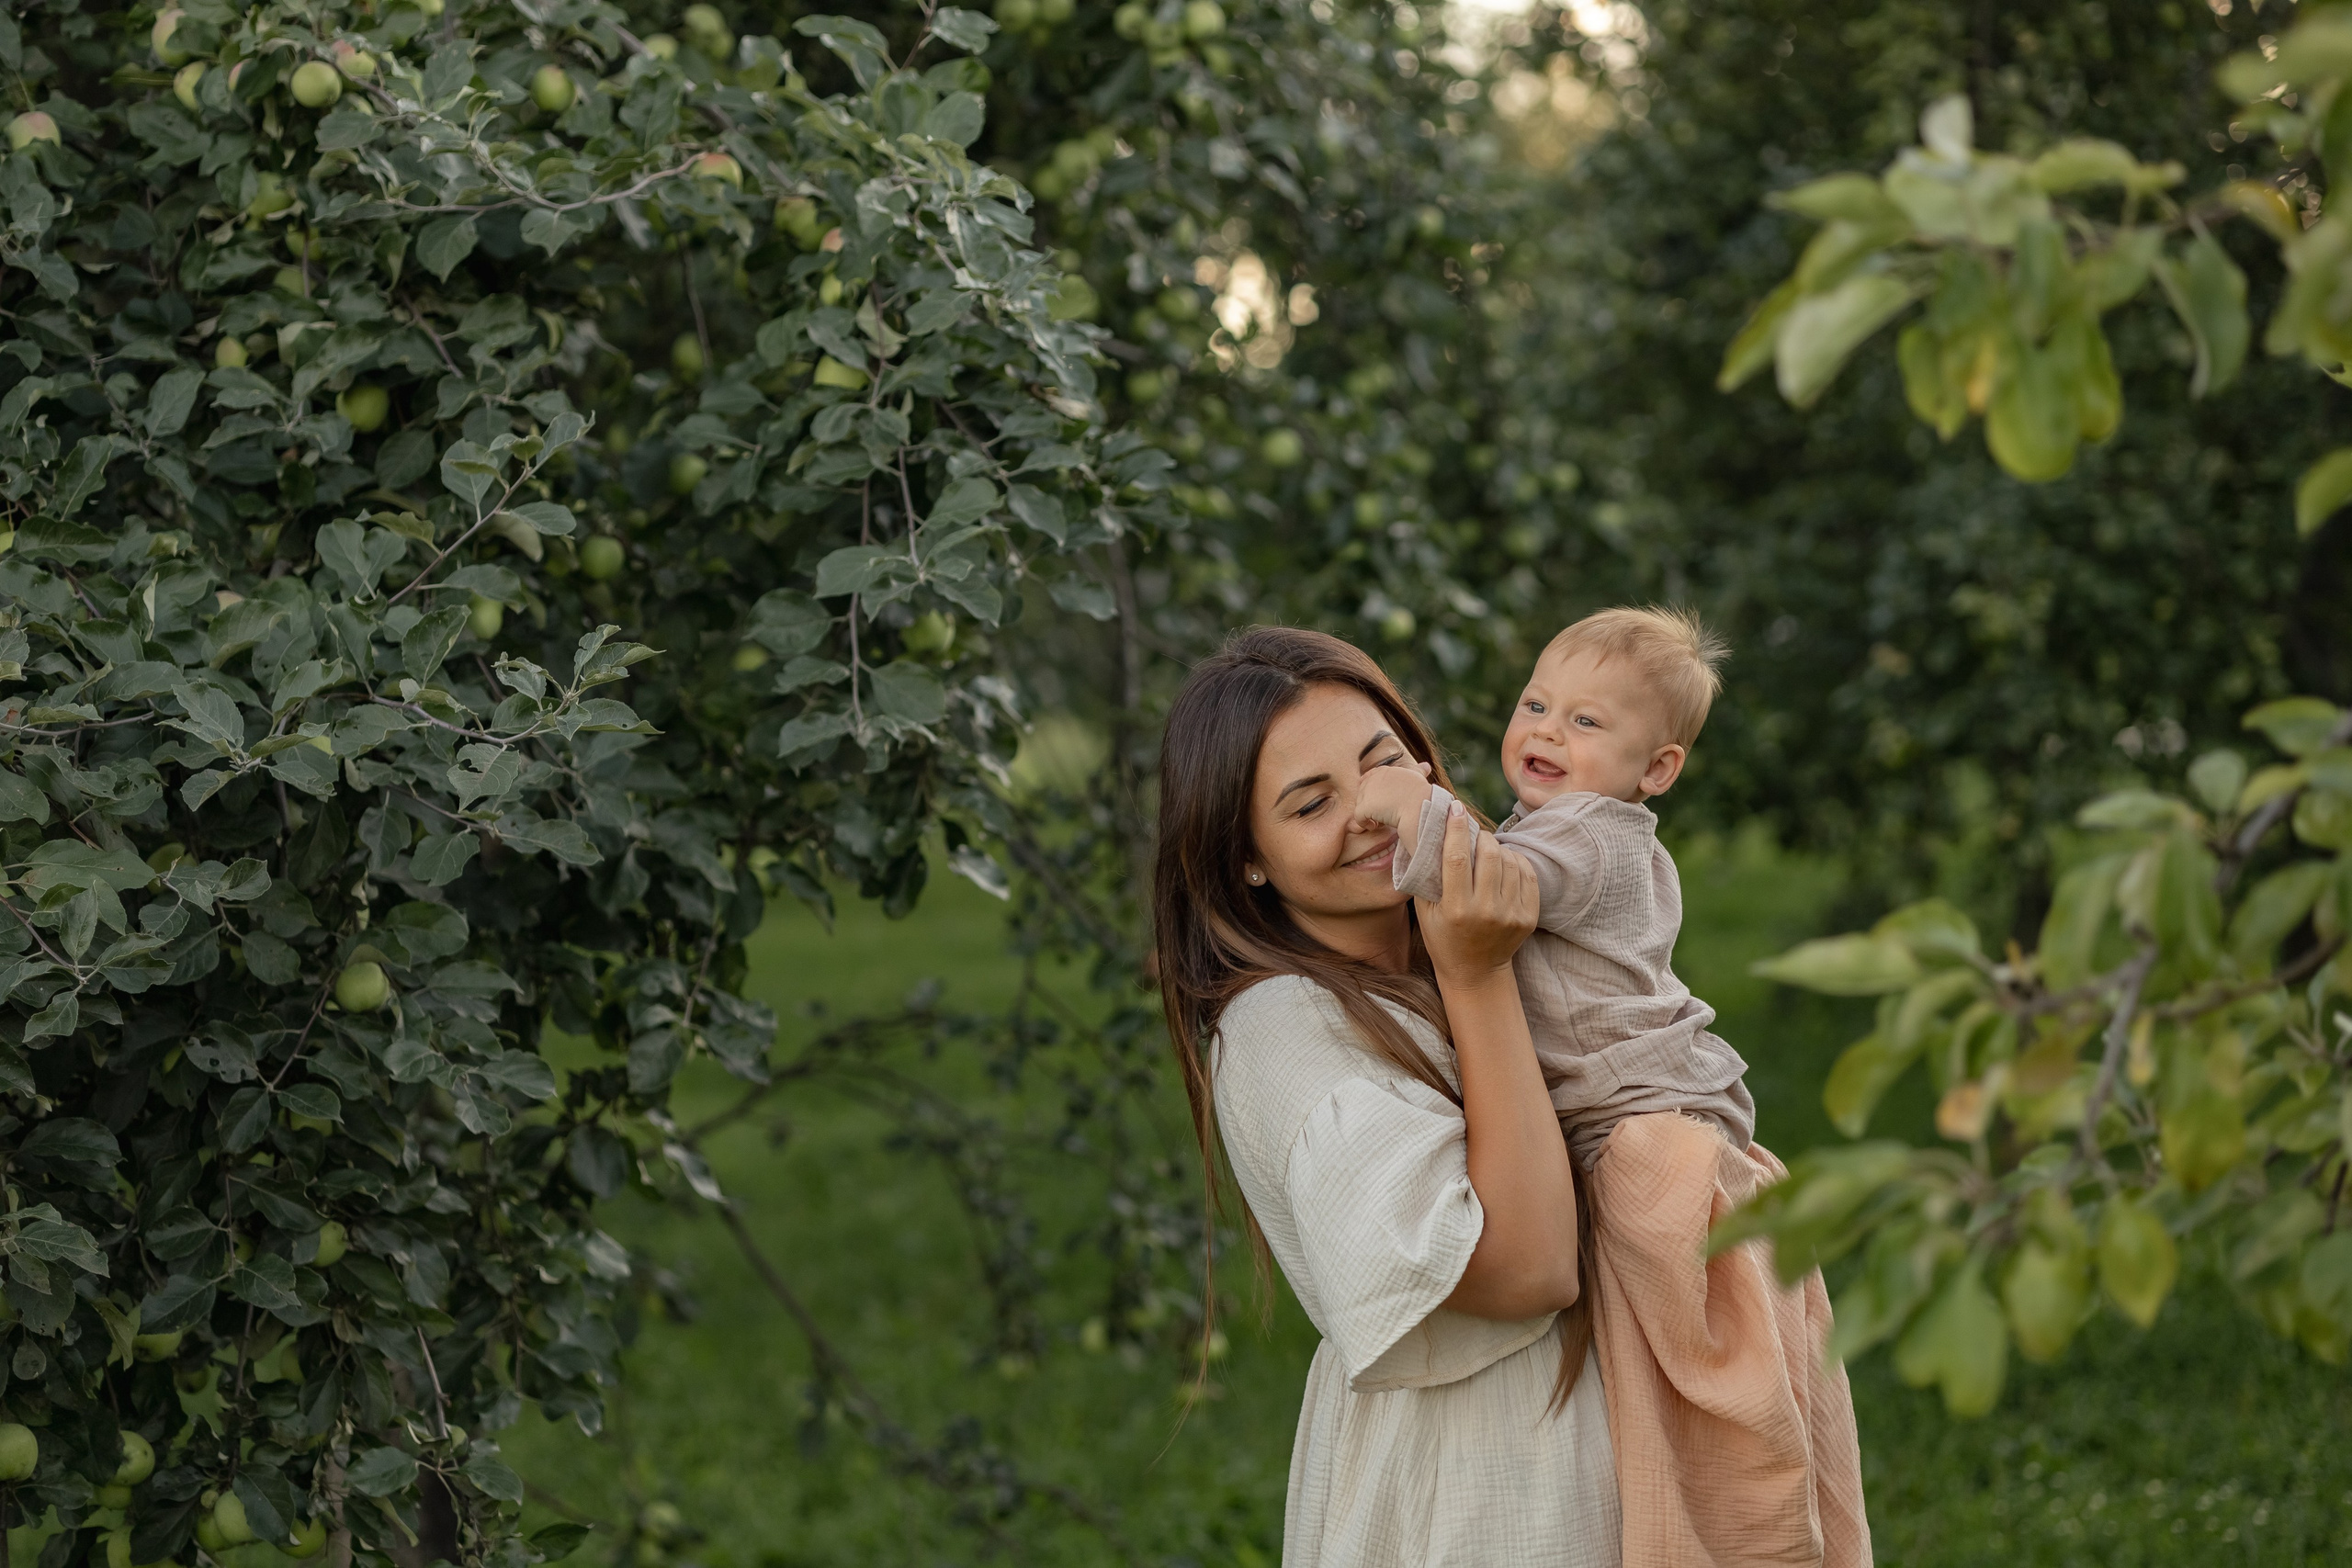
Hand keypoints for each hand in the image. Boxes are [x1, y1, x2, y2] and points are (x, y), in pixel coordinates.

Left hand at [1351, 757, 1432, 835]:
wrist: (1421, 808)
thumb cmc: (1423, 796)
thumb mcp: (1420, 778)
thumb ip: (1418, 771)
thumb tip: (1426, 766)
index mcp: (1385, 771)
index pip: (1369, 779)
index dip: (1373, 792)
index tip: (1383, 802)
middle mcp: (1373, 778)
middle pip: (1363, 793)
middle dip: (1371, 804)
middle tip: (1384, 813)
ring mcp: (1368, 792)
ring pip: (1360, 805)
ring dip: (1369, 814)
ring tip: (1382, 820)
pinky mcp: (1365, 806)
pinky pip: (1358, 817)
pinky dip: (1365, 824)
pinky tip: (1375, 826)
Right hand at [1416, 799, 1535, 983]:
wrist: (1476, 972)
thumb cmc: (1443, 937)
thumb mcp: (1425, 910)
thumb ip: (1425, 875)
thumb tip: (1424, 833)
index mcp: (1456, 910)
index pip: (1457, 859)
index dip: (1455, 829)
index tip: (1455, 808)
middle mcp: (1486, 912)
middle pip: (1489, 855)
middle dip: (1480, 836)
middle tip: (1473, 834)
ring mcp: (1511, 915)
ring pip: (1510, 861)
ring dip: (1498, 848)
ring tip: (1487, 851)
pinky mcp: (1529, 917)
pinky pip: (1527, 874)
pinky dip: (1515, 861)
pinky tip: (1504, 863)